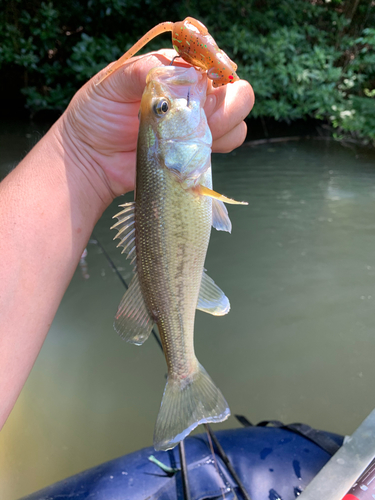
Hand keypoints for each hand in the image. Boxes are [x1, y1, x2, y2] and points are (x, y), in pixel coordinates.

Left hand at [58, 49, 253, 199]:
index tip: (200, 81)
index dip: (214, 65)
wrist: (93, 160)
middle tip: (197, 113)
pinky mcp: (199, 148)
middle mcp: (191, 93)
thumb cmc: (96, 116)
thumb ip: (141, 71)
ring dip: (223, 122)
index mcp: (172, 70)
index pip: (209, 58)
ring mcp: (198, 122)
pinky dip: (222, 142)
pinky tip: (196, 147)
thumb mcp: (111, 84)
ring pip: (236, 113)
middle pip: (233, 86)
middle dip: (224, 99)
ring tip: (191, 133)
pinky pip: (231, 140)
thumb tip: (178, 69)